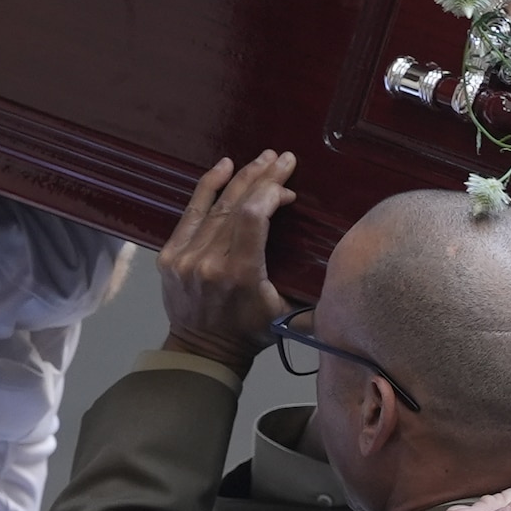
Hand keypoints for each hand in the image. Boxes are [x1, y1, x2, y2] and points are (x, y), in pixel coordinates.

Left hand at [158, 149, 295, 364]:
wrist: (202, 351)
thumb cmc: (251, 333)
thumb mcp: (285, 314)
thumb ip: (309, 288)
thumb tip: (340, 259)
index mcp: (240, 275)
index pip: (252, 217)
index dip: (270, 194)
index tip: (287, 188)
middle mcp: (209, 262)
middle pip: (236, 205)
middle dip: (262, 178)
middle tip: (282, 158)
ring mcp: (185, 257)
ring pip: (215, 205)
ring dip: (240, 177)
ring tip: (262, 158)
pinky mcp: (170, 255)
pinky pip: (191, 212)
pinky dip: (208, 187)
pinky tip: (224, 166)